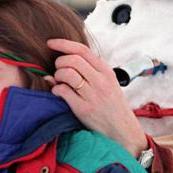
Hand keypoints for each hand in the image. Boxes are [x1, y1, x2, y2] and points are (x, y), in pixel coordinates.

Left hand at [47, 38, 147, 155]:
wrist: (122, 129)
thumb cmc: (112, 105)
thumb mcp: (107, 83)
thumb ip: (88, 71)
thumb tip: (62, 63)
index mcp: (106, 71)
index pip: (82, 50)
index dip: (63, 44)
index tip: (50, 43)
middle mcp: (100, 81)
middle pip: (72, 60)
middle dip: (59, 62)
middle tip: (59, 70)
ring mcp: (92, 94)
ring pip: (66, 73)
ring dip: (57, 75)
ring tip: (60, 82)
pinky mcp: (84, 108)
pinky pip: (63, 91)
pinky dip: (56, 89)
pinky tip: (59, 93)